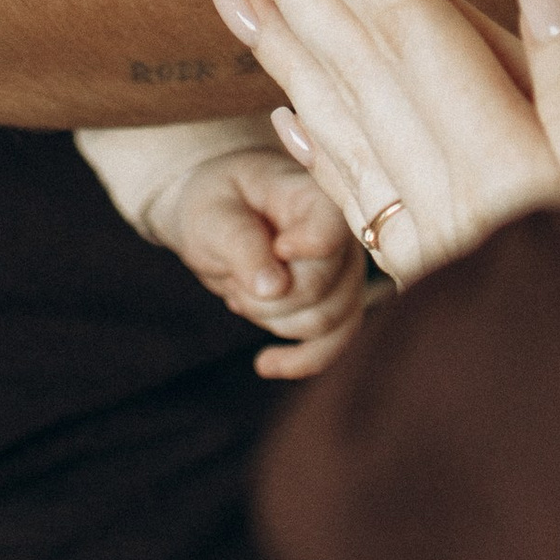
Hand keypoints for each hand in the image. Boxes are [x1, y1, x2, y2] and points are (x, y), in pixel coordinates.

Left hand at [145, 142, 370, 378]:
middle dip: (264, 295)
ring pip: (324, 324)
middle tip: (231, 271)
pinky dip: (298, 360)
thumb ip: (241, 243)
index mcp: (316, 195)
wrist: (218, 215)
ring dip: (270, 318)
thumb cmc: (215, 203)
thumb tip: (275, 288)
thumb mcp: (212, 214)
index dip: (307, 249)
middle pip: (321, 290)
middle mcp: (345, 236)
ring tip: (242, 288)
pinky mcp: (339, 305)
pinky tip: (265, 363)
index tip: (277, 246)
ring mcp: (347, 273)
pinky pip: (332, 346)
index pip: (333, 232)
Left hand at [196, 0, 559, 291]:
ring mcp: (435, 242)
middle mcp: (453, 198)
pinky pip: (356, 197)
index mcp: (508, 160)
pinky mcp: (437, 280)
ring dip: (281, 52)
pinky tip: (286, 113)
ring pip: (340, 126)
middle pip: (353, 65)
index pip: (404, 30)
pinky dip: (318, 144)